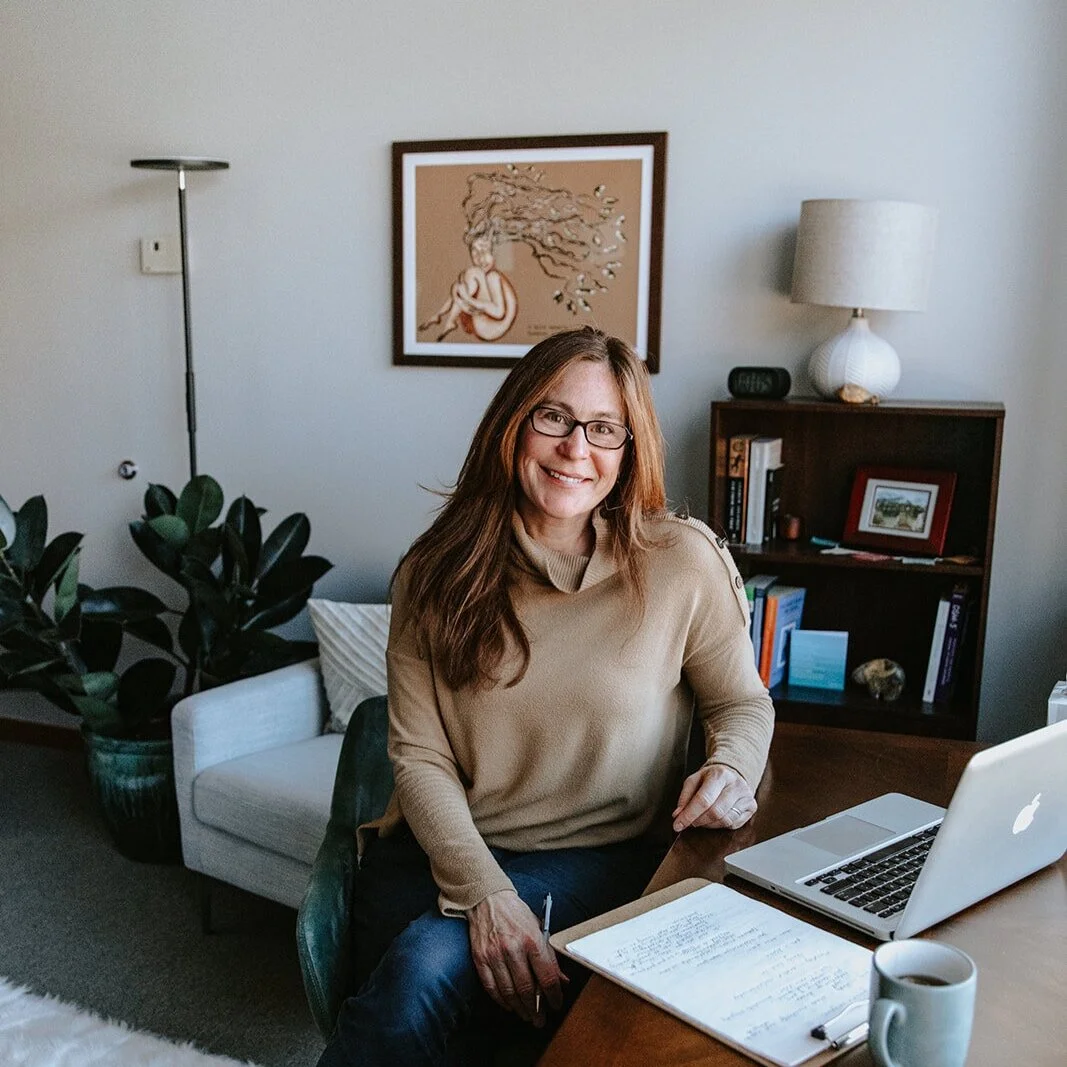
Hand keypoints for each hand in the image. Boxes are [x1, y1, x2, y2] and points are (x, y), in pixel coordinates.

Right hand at [468, 889, 564, 1025]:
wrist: (487, 898)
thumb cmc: (516, 913)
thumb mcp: (538, 928)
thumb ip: (550, 955)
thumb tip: (562, 980)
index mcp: (532, 939)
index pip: (547, 976)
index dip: (554, 995)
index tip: (556, 1004)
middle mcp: (513, 948)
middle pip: (527, 989)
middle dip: (536, 1009)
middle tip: (540, 1020)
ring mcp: (494, 954)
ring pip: (509, 992)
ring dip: (519, 1008)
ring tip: (527, 1015)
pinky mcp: (480, 958)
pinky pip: (491, 987)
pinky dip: (501, 1000)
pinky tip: (509, 1005)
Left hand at [672, 763, 755, 831]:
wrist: (732, 773)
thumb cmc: (711, 778)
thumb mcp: (694, 780)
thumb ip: (685, 797)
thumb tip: (678, 815)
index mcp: (720, 775)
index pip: (703, 799)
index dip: (689, 814)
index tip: (678, 824)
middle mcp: (736, 785)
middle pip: (715, 812)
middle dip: (698, 821)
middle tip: (690, 821)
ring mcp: (746, 796)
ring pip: (725, 820)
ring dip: (708, 824)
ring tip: (701, 819)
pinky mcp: (751, 807)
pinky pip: (733, 824)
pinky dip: (719, 825)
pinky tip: (714, 818)